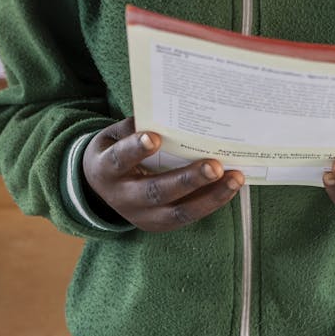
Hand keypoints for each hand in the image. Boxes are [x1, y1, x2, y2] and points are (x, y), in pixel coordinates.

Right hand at [83, 117, 243, 231]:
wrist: (99, 187)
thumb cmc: (115, 151)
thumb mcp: (115, 135)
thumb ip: (136, 125)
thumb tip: (167, 110)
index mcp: (107, 169)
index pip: (120, 159)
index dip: (135, 149)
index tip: (154, 137)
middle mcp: (123, 197)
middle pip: (156, 191)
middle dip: (188, 179)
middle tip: (214, 165)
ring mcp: (141, 216)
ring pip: (178, 212)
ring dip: (210, 196)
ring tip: (235, 178)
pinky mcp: (158, 225)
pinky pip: (187, 216)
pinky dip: (211, 202)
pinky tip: (231, 186)